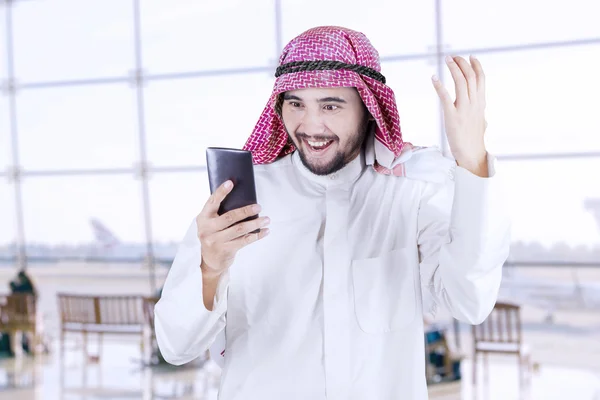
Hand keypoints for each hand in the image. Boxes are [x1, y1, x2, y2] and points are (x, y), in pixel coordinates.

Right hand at [196, 180, 269, 277]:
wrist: (210, 261)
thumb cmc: (214, 235)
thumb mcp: (210, 223)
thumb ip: (219, 212)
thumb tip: (241, 196)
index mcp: (203, 218)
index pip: (212, 202)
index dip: (221, 192)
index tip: (231, 182)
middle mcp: (207, 229)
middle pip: (230, 217)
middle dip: (246, 211)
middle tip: (259, 207)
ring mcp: (216, 241)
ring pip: (240, 229)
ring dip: (255, 223)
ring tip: (266, 219)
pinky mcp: (226, 250)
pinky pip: (245, 241)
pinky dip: (257, 235)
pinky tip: (265, 231)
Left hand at [432, 55, 487, 174]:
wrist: (472, 153)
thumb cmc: (474, 138)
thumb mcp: (481, 121)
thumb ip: (480, 112)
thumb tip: (482, 112)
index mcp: (481, 103)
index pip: (481, 79)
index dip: (476, 66)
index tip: (471, 56)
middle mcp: (474, 104)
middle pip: (470, 77)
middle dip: (462, 64)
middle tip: (453, 57)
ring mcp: (463, 109)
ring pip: (460, 82)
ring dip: (453, 68)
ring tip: (447, 59)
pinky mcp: (452, 117)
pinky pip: (445, 97)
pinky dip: (439, 86)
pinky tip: (434, 77)